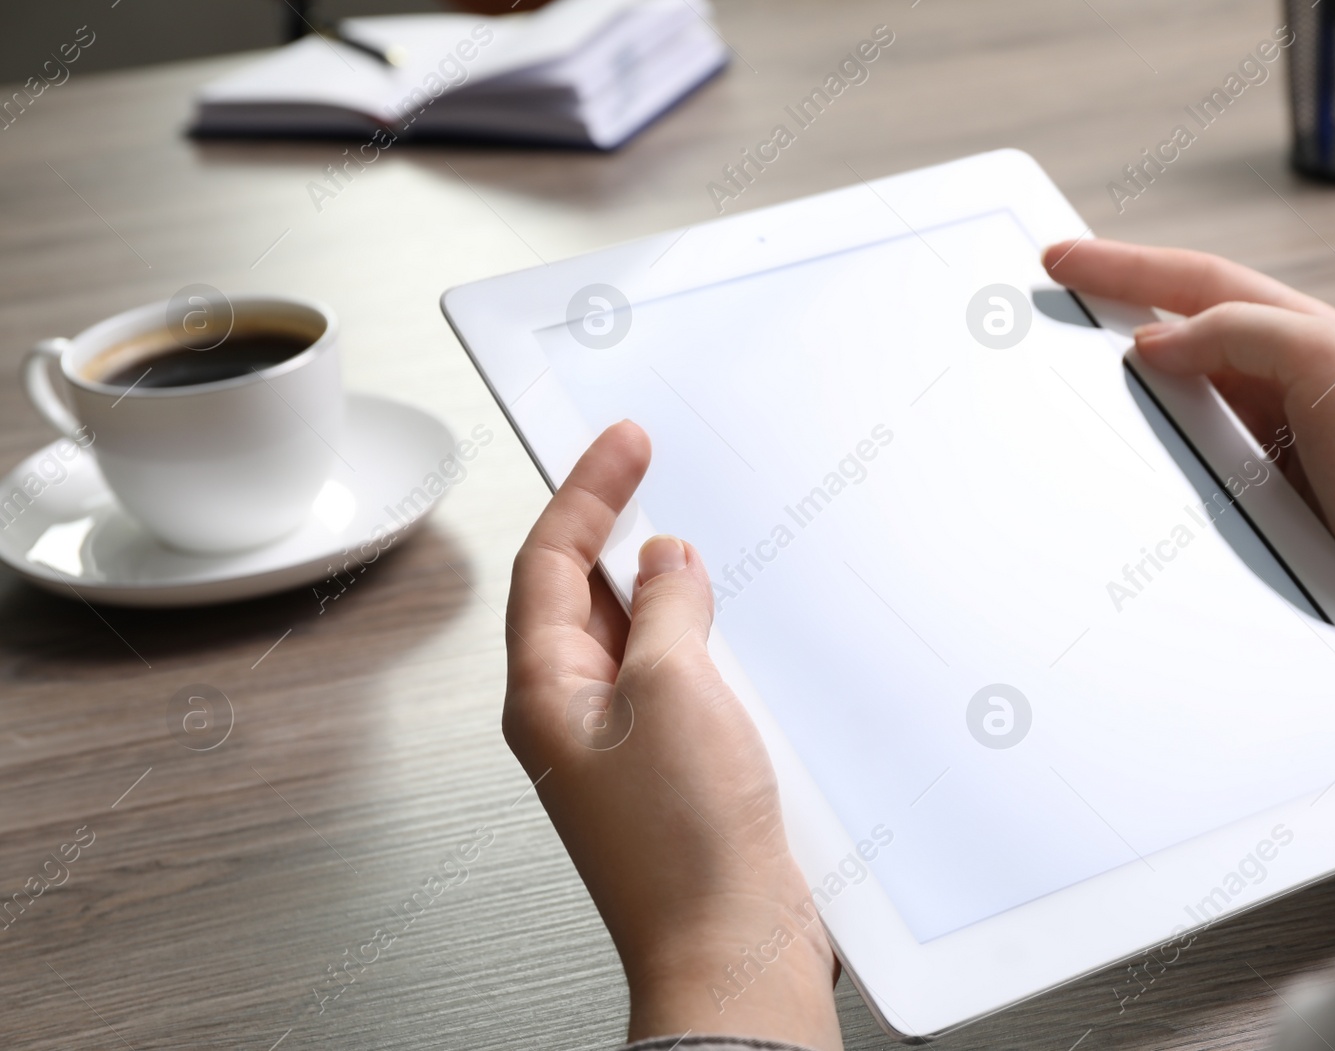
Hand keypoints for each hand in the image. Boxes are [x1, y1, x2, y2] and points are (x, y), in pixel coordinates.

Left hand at [503, 421, 841, 1048]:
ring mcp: (625, 745)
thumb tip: (666, 564)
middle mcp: (576, 716)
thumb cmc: (685, 845)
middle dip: (616, 529)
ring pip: (634, 637)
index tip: (621, 443)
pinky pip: (677, 680)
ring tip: (697, 543)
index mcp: (548, 691)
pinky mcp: (673, 769)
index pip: (550, 563)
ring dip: (664, 587)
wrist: (731, 947)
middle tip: (649, 471)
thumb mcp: (674, 690)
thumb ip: (666, 612)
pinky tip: (731, 628)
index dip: (585, 492)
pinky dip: (700, 640)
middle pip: (581, 595)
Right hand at [1043, 239, 1334, 659]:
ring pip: (1176, 389)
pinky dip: (1145, 438)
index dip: (1124, 266)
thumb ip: (1245, 333)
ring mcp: (1265, 433)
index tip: (1063, 258)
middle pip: (1177, 326)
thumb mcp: (1330, 365)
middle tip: (1053, 297)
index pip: (1194, 283)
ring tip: (1065, 364)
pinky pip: (1183, 450)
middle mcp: (1279, 377)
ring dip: (1120, 375)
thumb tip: (1158, 343)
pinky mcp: (1256, 490)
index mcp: (1301, 332)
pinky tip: (1117, 444)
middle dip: (1113, 305)